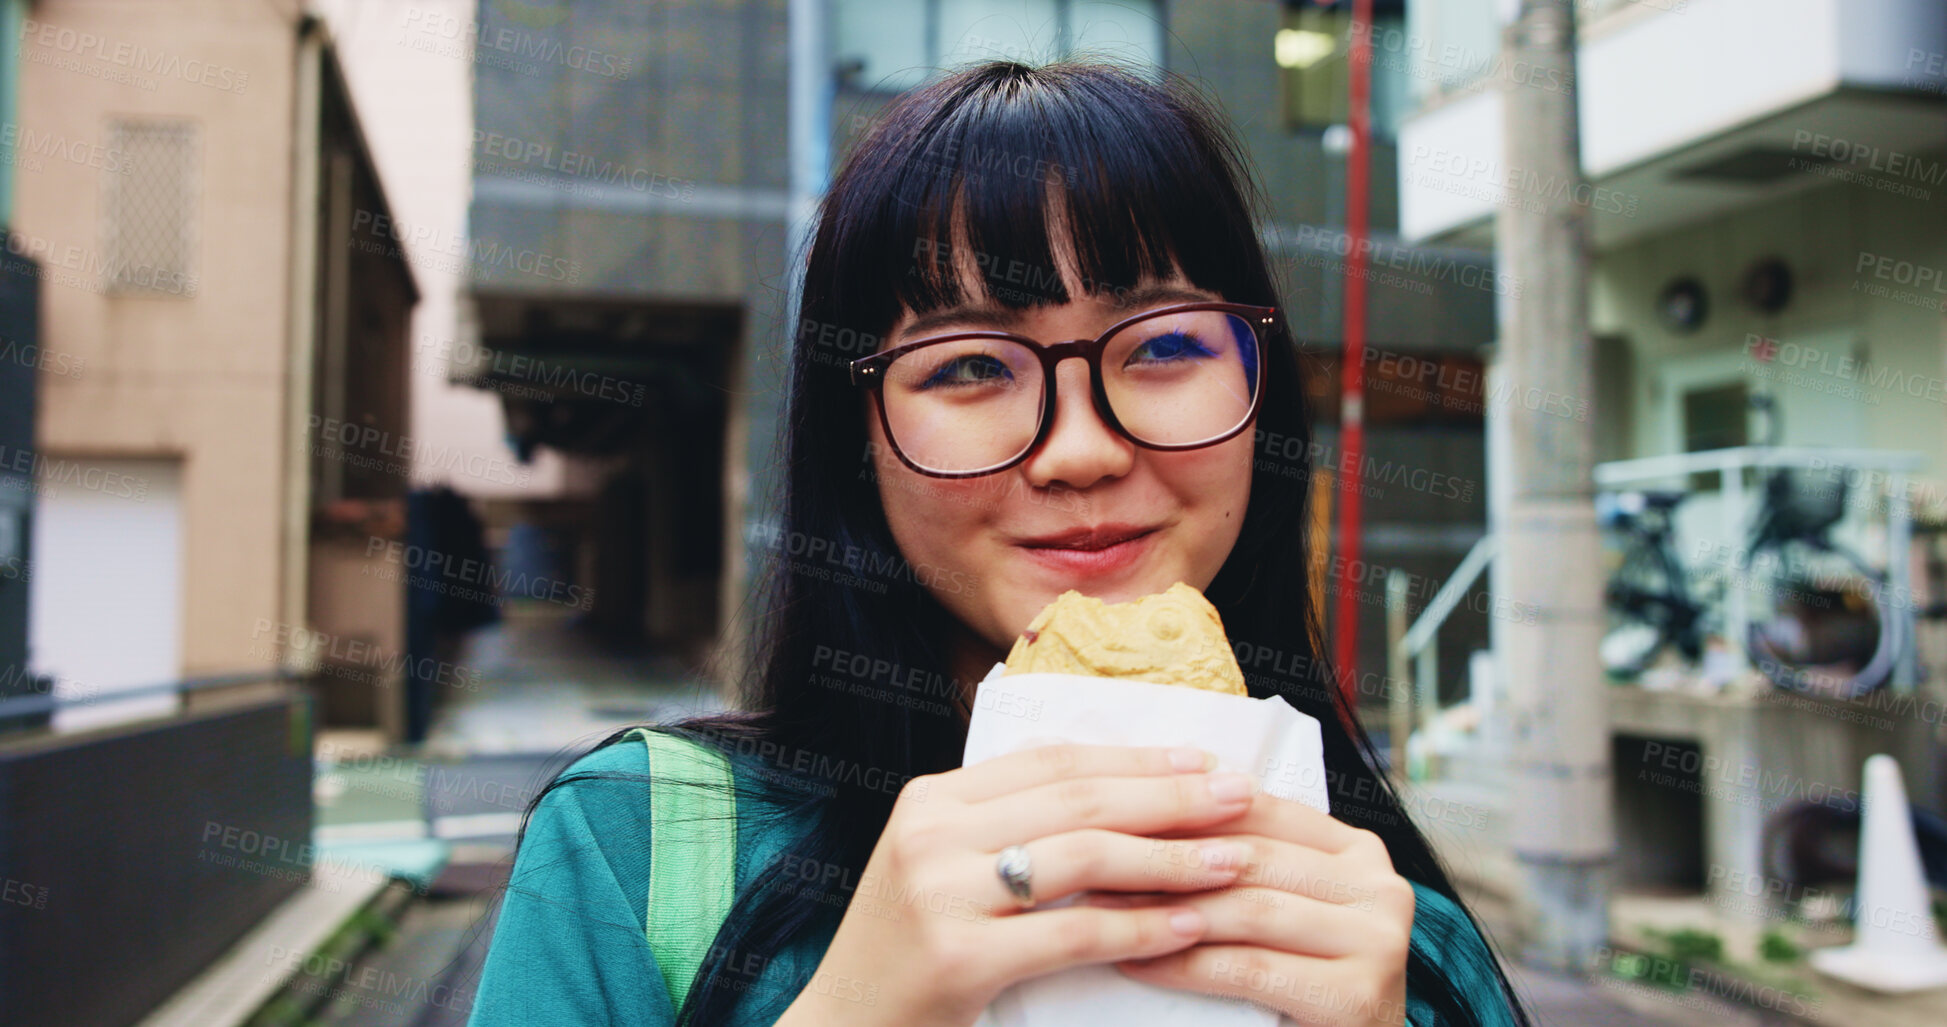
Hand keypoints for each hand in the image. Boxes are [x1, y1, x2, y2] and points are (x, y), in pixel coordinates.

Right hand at [777, 744, 1259, 1026]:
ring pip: (1083, 858)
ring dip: (1170, 857)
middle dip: (1170, 797)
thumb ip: (1006, 828)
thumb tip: (1119, 794)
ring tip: (1233, 859)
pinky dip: (1140, 928)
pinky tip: (1190, 925)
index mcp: (931, 800)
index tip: (1201, 761)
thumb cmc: (906, 955)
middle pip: (1077, 800)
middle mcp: (931, 834)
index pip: (1051, 761)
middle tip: (1241, 797)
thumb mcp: (940, 869)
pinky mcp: (958, 959)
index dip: (1133, 758)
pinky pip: (1073, 934)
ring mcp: (940, 894)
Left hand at [1087, 792, 1416, 1026]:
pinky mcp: (1358, 995)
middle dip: (1165, 857)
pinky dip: (1187, 964)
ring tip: (1103, 910)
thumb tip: (1146, 809)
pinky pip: (1251, 968)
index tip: (1110, 813)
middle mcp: (1381, 885)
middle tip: (1093, 859)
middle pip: (1251, 857)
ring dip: (1166, 910)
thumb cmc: (1300, 981)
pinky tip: (1139, 962)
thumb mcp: (1279, 908)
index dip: (1180, 810)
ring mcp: (1380, 940)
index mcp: (1357, 850)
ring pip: (1249, 909)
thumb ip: (1243, 862)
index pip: (1258, 810)